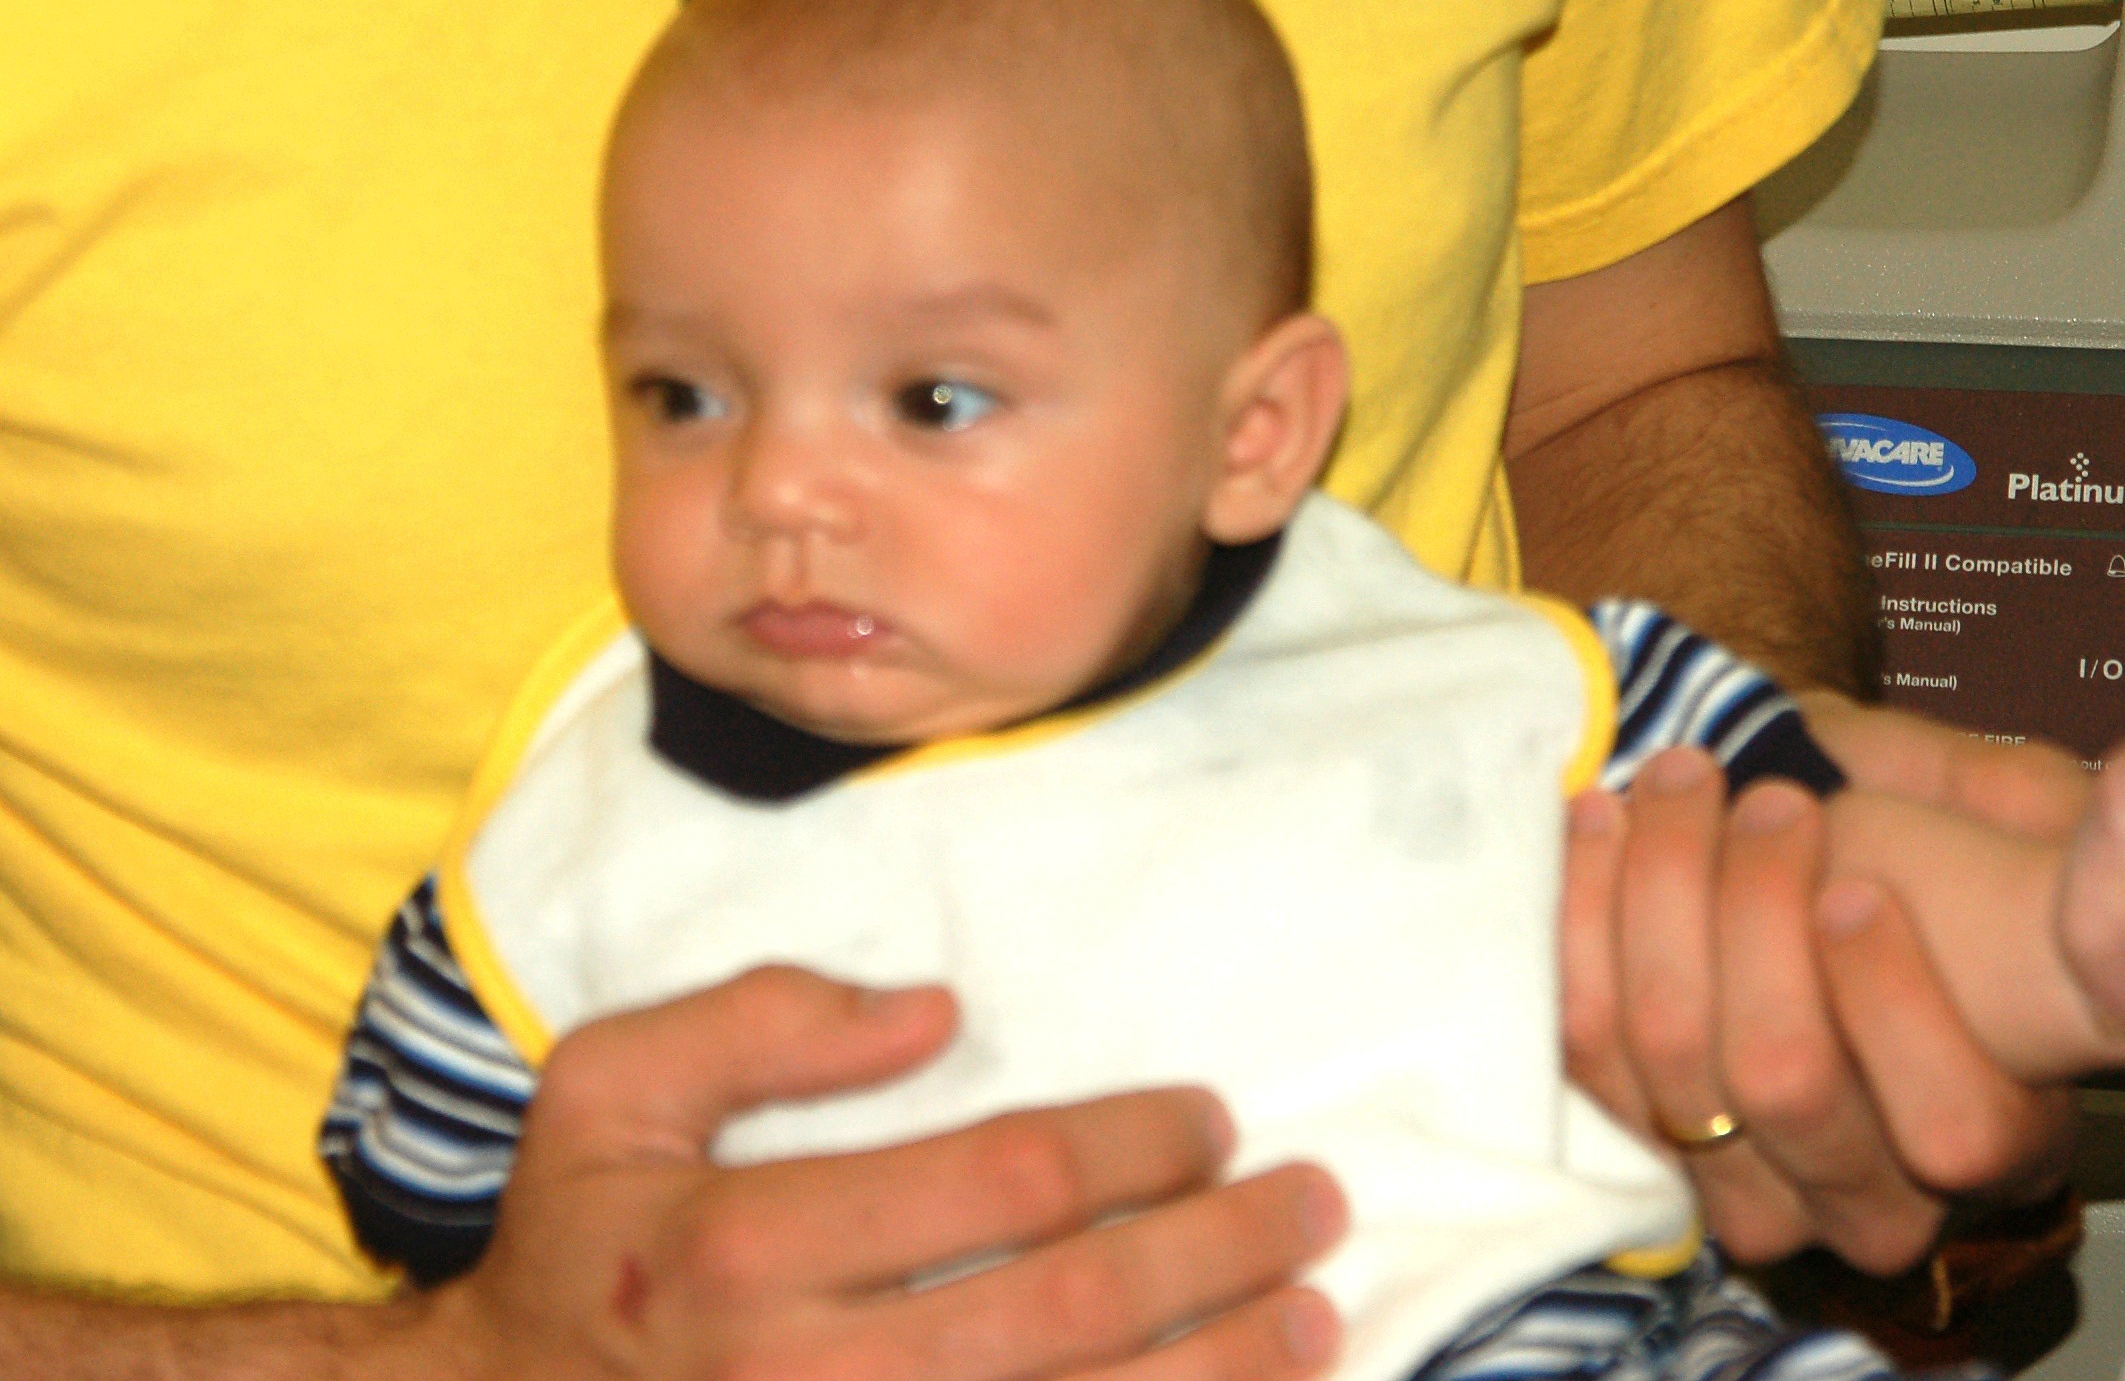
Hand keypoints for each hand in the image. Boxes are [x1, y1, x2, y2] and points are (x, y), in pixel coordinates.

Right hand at [431, 967, 1346, 1380]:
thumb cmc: (577, 1253)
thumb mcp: (606, 1091)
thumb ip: (757, 1022)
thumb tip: (933, 1010)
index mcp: (752, 1245)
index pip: (1012, 1177)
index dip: (1141, 1142)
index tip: (1210, 1119)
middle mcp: (812, 1377)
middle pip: (1082, 1308)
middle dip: (1226, 1251)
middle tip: (1313, 1204)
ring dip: (1229, 1372)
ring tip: (1318, 1316)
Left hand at [1560, 723, 2075, 1274]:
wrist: (1834, 901)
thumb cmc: (1944, 866)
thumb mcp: (2024, 831)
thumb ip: (2031, 824)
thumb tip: (2018, 815)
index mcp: (1999, 1140)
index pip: (1948, 1127)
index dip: (1889, 1002)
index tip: (1854, 886)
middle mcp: (1870, 1202)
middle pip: (1782, 1075)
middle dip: (1756, 909)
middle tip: (1764, 801)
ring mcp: (1744, 1190)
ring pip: (1669, 1057)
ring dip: (1659, 894)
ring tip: (1678, 784)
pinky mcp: (1636, 1145)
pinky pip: (1586, 1047)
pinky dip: (1580, 921)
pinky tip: (1597, 826)